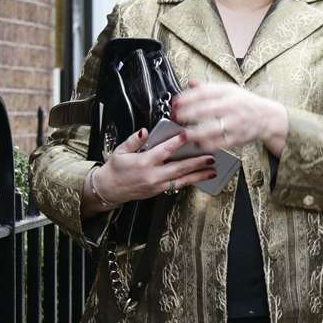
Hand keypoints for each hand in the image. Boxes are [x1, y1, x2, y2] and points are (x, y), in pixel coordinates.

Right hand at [88, 128, 216, 214]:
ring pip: (182, 180)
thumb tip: (144, 131)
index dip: (176, 143)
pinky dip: (189, 181)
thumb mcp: (120, 150)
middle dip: (196, 162)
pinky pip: (177, 186)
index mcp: (143, 162)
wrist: (109, 189)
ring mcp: (157, 185)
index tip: (187, 135)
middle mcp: (152, 175)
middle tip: (210, 157)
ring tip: (212, 171)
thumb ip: (134, 140)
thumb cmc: (116, 169)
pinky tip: (199, 178)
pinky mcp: (159, 191)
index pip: (163, 151)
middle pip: (178, 168)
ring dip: (198, 175)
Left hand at [172, 80, 288, 155]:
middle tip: (175, 118)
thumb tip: (189, 82)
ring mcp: (235, 123)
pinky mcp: (238, 138)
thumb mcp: (229, 89)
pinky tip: (198, 144)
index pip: (204, 93)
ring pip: (212, 129)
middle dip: (188, 114)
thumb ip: (208, 87)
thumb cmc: (245, 103)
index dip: (187, 98)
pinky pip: (221, 143)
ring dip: (196, 133)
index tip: (175, 102)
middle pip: (206, 110)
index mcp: (227, 92)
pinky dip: (208, 145)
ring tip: (184, 135)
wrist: (268, 117)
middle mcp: (231, 106)